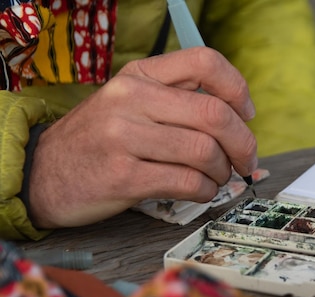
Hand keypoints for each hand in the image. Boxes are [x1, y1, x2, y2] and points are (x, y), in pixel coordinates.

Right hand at [28, 47, 257, 228]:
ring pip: (205, 151)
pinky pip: (187, 182)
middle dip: (243, 143)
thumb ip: (176, 101)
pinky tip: (200, 191)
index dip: (237, 89)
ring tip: (215, 178)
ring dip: (223, 171)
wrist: (43, 173)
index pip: (205, 62)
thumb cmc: (100, 140)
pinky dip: (205, 191)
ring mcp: (124, 137)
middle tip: (246, 160)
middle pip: (215, 113)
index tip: (245, 114)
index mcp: (140, 75)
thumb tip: (239, 120)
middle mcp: (132, 99)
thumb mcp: (130, 103)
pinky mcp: (123, 176)